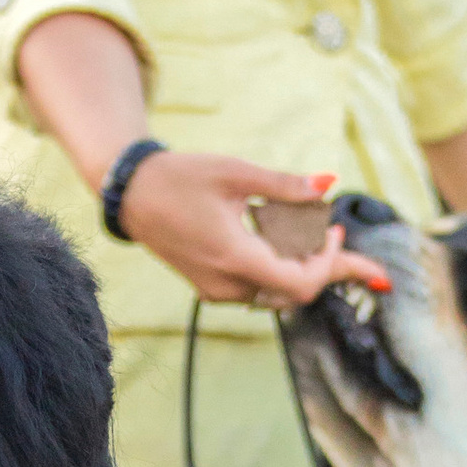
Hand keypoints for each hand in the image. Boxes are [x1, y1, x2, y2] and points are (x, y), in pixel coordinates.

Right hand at [115, 155, 391, 309]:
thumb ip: (284, 185)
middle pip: (295, 292)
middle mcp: (227, 284)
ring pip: (277, 293)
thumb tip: (328, 184)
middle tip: (335, 231)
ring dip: (301, 267)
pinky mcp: (210, 288)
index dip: (330, 263)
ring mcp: (217, 290)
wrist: (132, 194)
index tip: (334, 229)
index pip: (302, 283)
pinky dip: (278, 268)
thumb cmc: (181, 178)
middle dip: (324, 267)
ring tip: (314, 234)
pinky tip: (283, 241)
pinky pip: (257, 288)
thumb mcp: (235, 173)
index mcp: (236, 258)